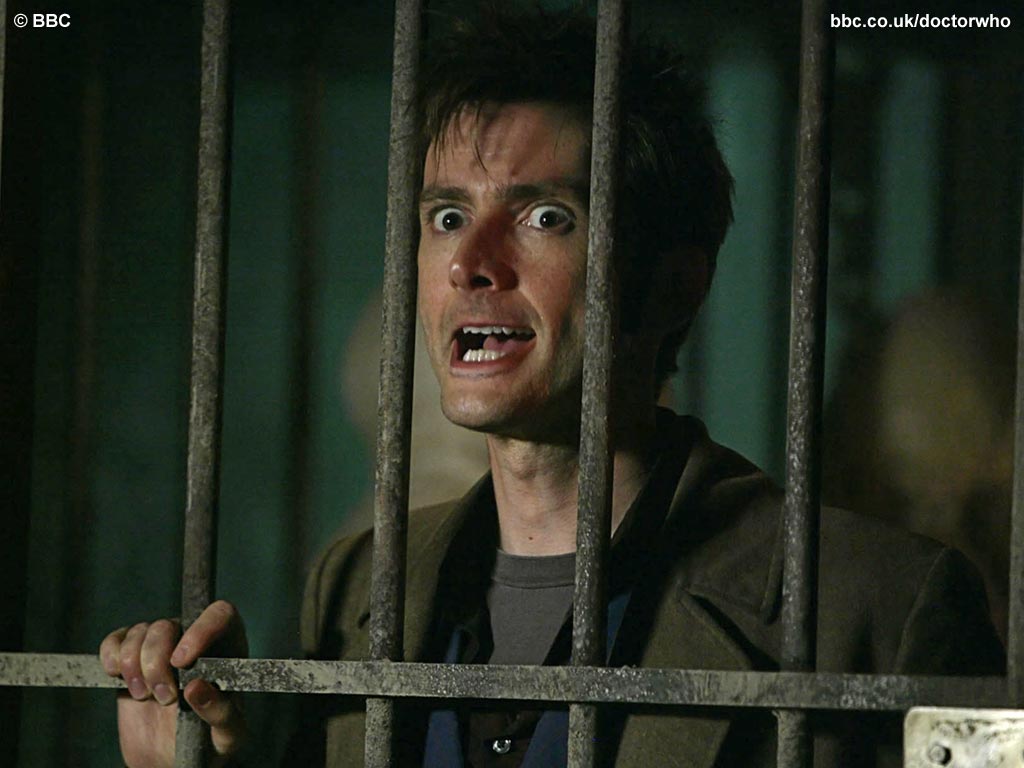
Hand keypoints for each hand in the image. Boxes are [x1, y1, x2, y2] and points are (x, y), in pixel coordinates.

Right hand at [99, 600, 248, 767]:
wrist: (172, 759)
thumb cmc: (209, 742)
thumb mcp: (227, 736)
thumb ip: (221, 713)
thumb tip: (196, 687)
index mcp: (226, 649)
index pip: (220, 615)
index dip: (201, 629)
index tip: (182, 661)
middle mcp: (192, 639)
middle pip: (169, 625)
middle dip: (157, 662)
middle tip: (164, 698)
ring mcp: (159, 647)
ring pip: (141, 632)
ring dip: (134, 666)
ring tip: (144, 696)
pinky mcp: (130, 658)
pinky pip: (115, 640)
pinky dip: (111, 655)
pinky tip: (116, 676)